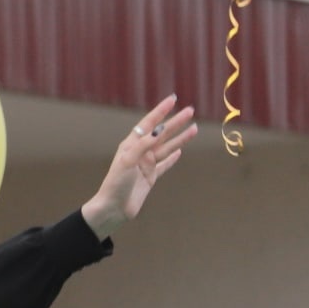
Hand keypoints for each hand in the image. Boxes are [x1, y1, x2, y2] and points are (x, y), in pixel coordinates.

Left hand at [82, 96, 196, 238]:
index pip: (148, 123)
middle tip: (190, 111)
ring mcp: (146, 165)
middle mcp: (139, 152)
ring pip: (167, 147)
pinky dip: (173, 158)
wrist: (114, 208)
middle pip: (161, 133)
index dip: (160, 111)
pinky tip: (180, 150)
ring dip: (180, 138)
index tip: (173, 99)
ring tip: (194, 128)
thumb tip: (158, 131)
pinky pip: (165, 164)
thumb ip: (143, 145)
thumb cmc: (116, 183)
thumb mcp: (127, 160)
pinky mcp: (151, 177)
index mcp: (131, 145)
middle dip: (176, 122)